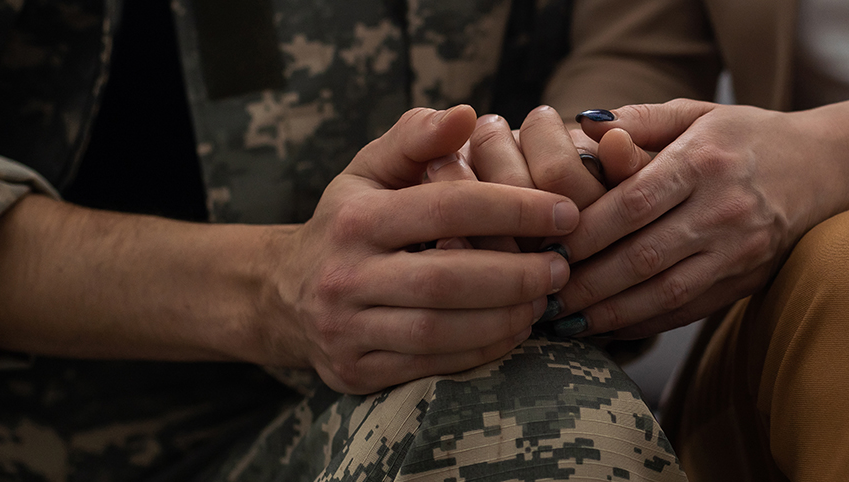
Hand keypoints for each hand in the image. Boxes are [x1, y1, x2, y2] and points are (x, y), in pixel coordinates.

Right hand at [262, 105, 579, 393]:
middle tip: (561, 266)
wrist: (283, 294)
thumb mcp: (370, 169)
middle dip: (515, 274)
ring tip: (543, 300)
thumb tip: (467, 114)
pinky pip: (429, 366)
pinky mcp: (355, 372)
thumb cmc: (348, 221)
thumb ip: (417, 137)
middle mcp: (344, 276)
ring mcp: (346, 329)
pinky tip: (512, 329)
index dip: (514, 209)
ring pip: (437, 331)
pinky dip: (480, 350)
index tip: (564, 212)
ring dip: (503, 318)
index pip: (447, 209)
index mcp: (355, 218)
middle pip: (445, 280)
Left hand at [541, 99, 848, 338]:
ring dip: (610, 313)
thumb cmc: (744, 136)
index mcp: (705, 160)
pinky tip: (607, 327)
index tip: (546, 248)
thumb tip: (582, 127)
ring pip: (665, 292)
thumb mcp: (697, 113)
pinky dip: (643, 323)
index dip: (586, 232)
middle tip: (542, 297)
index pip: (634, 203)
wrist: (824, 167)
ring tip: (566, 322)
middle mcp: (725, 208)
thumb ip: (639, 120)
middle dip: (587, 283)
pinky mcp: (748, 280)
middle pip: (644, 255)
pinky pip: (687, 310)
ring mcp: (740, 250)